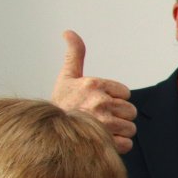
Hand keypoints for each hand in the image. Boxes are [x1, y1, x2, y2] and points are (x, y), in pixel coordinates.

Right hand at [51, 30, 135, 152]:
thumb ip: (75, 54)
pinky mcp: (106, 142)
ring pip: (130, 128)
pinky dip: (118, 146)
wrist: (46, 134)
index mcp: (94, 84)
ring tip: (101, 130)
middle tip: (100, 119)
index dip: (114, 99)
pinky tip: (103, 142)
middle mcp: (99, 102)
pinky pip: (127, 144)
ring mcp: (103, 123)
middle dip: (119, 116)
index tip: (98, 103)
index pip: (125, 93)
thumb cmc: (61, 105)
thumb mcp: (67, 77)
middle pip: (131, 111)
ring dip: (119, 132)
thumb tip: (69, 32)